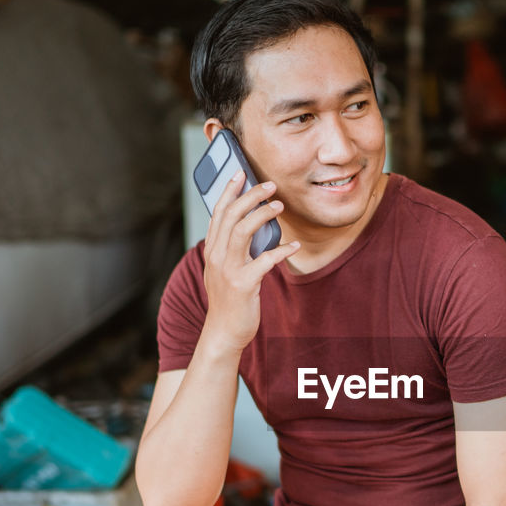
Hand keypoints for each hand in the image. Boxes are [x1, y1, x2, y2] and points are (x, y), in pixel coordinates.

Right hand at [201, 171, 298, 352]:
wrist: (224, 332)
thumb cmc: (230, 300)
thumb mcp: (225, 270)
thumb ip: (233, 249)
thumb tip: (251, 226)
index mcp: (212, 250)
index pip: (218, 213)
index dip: (229, 191)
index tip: (241, 173)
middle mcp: (216, 256)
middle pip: (231, 216)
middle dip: (250, 196)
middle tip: (270, 185)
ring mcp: (228, 270)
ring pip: (242, 231)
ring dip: (263, 214)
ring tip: (280, 206)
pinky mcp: (244, 284)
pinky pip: (265, 261)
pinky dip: (281, 251)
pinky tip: (293, 245)